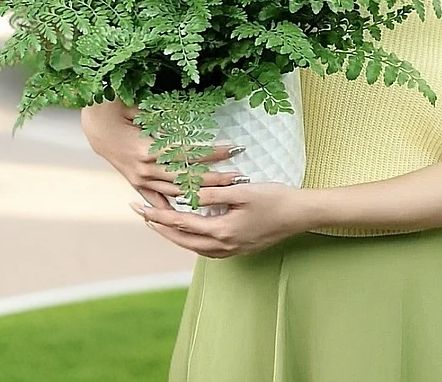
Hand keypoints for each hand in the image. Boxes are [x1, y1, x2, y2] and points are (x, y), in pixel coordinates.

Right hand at [80, 99, 246, 207]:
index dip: (212, 152)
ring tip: (223, 191)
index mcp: (149, 149)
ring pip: (176, 191)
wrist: (96, 125)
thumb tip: (192, 109)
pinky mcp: (136, 182)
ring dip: (200, 192)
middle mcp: (146, 169)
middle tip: (238, 175)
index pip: (189, 153)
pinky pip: (155, 199)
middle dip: (214, 178)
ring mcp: (141, 178)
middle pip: (187, 177)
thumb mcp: (144, 107)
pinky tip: (188, 214)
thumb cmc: (121, 110)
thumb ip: (166, 115)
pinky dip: (170, 207)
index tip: (233, 148)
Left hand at [129, 183, 311, 257]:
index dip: (158, 214)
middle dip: (160, 226)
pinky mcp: (240, 249)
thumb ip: (213, 194)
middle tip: (142, 214)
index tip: (141, 206)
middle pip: (182, 239)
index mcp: (222, 231)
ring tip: (160, 223)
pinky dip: (192, 240)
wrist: (301, 214)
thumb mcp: (243, 191)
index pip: (181, 223)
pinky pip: (207, 249)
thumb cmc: (275, 199)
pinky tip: (192, 233)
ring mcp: (233, 250)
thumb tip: (188, 195)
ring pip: (194, 247)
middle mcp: (224, 246)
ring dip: (175, 235)